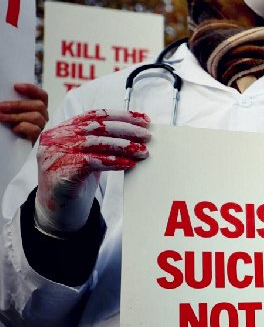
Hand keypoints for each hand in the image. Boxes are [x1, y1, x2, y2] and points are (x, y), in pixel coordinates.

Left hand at [0, 83, 48, 140]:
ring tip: (1, 117)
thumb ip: (12, 107)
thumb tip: (4, 99)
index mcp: (38, 109)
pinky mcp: (39, 139)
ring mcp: (42, 128)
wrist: (12, 149)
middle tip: (1, 106)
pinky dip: (23, 127)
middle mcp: (43, 117)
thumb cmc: (12, 130)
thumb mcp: (13, 115)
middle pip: (39, 105)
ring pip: (36, 117)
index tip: (16, 86)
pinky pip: (35, 130)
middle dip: (18, 104)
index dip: (31, 89)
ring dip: (16, 116)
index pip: (42, 95)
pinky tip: (13, 129)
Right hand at [35, 109, 149, 234]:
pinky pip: (91, 161)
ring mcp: (54, 154)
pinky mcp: (59, 171)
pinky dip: (113, 161)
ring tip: (143, 151)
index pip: (94, 115)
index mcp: (62, 130)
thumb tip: (138, 133)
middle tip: (147, 135)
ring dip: (123, 146)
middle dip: (126, 129)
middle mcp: (55, 138)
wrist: (59, 212)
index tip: (143, 119)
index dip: (121, 116)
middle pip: (96, 127)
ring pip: (95, 142)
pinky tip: (129, 164)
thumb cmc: (77, 182)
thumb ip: (104, 142)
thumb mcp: (90, 156)